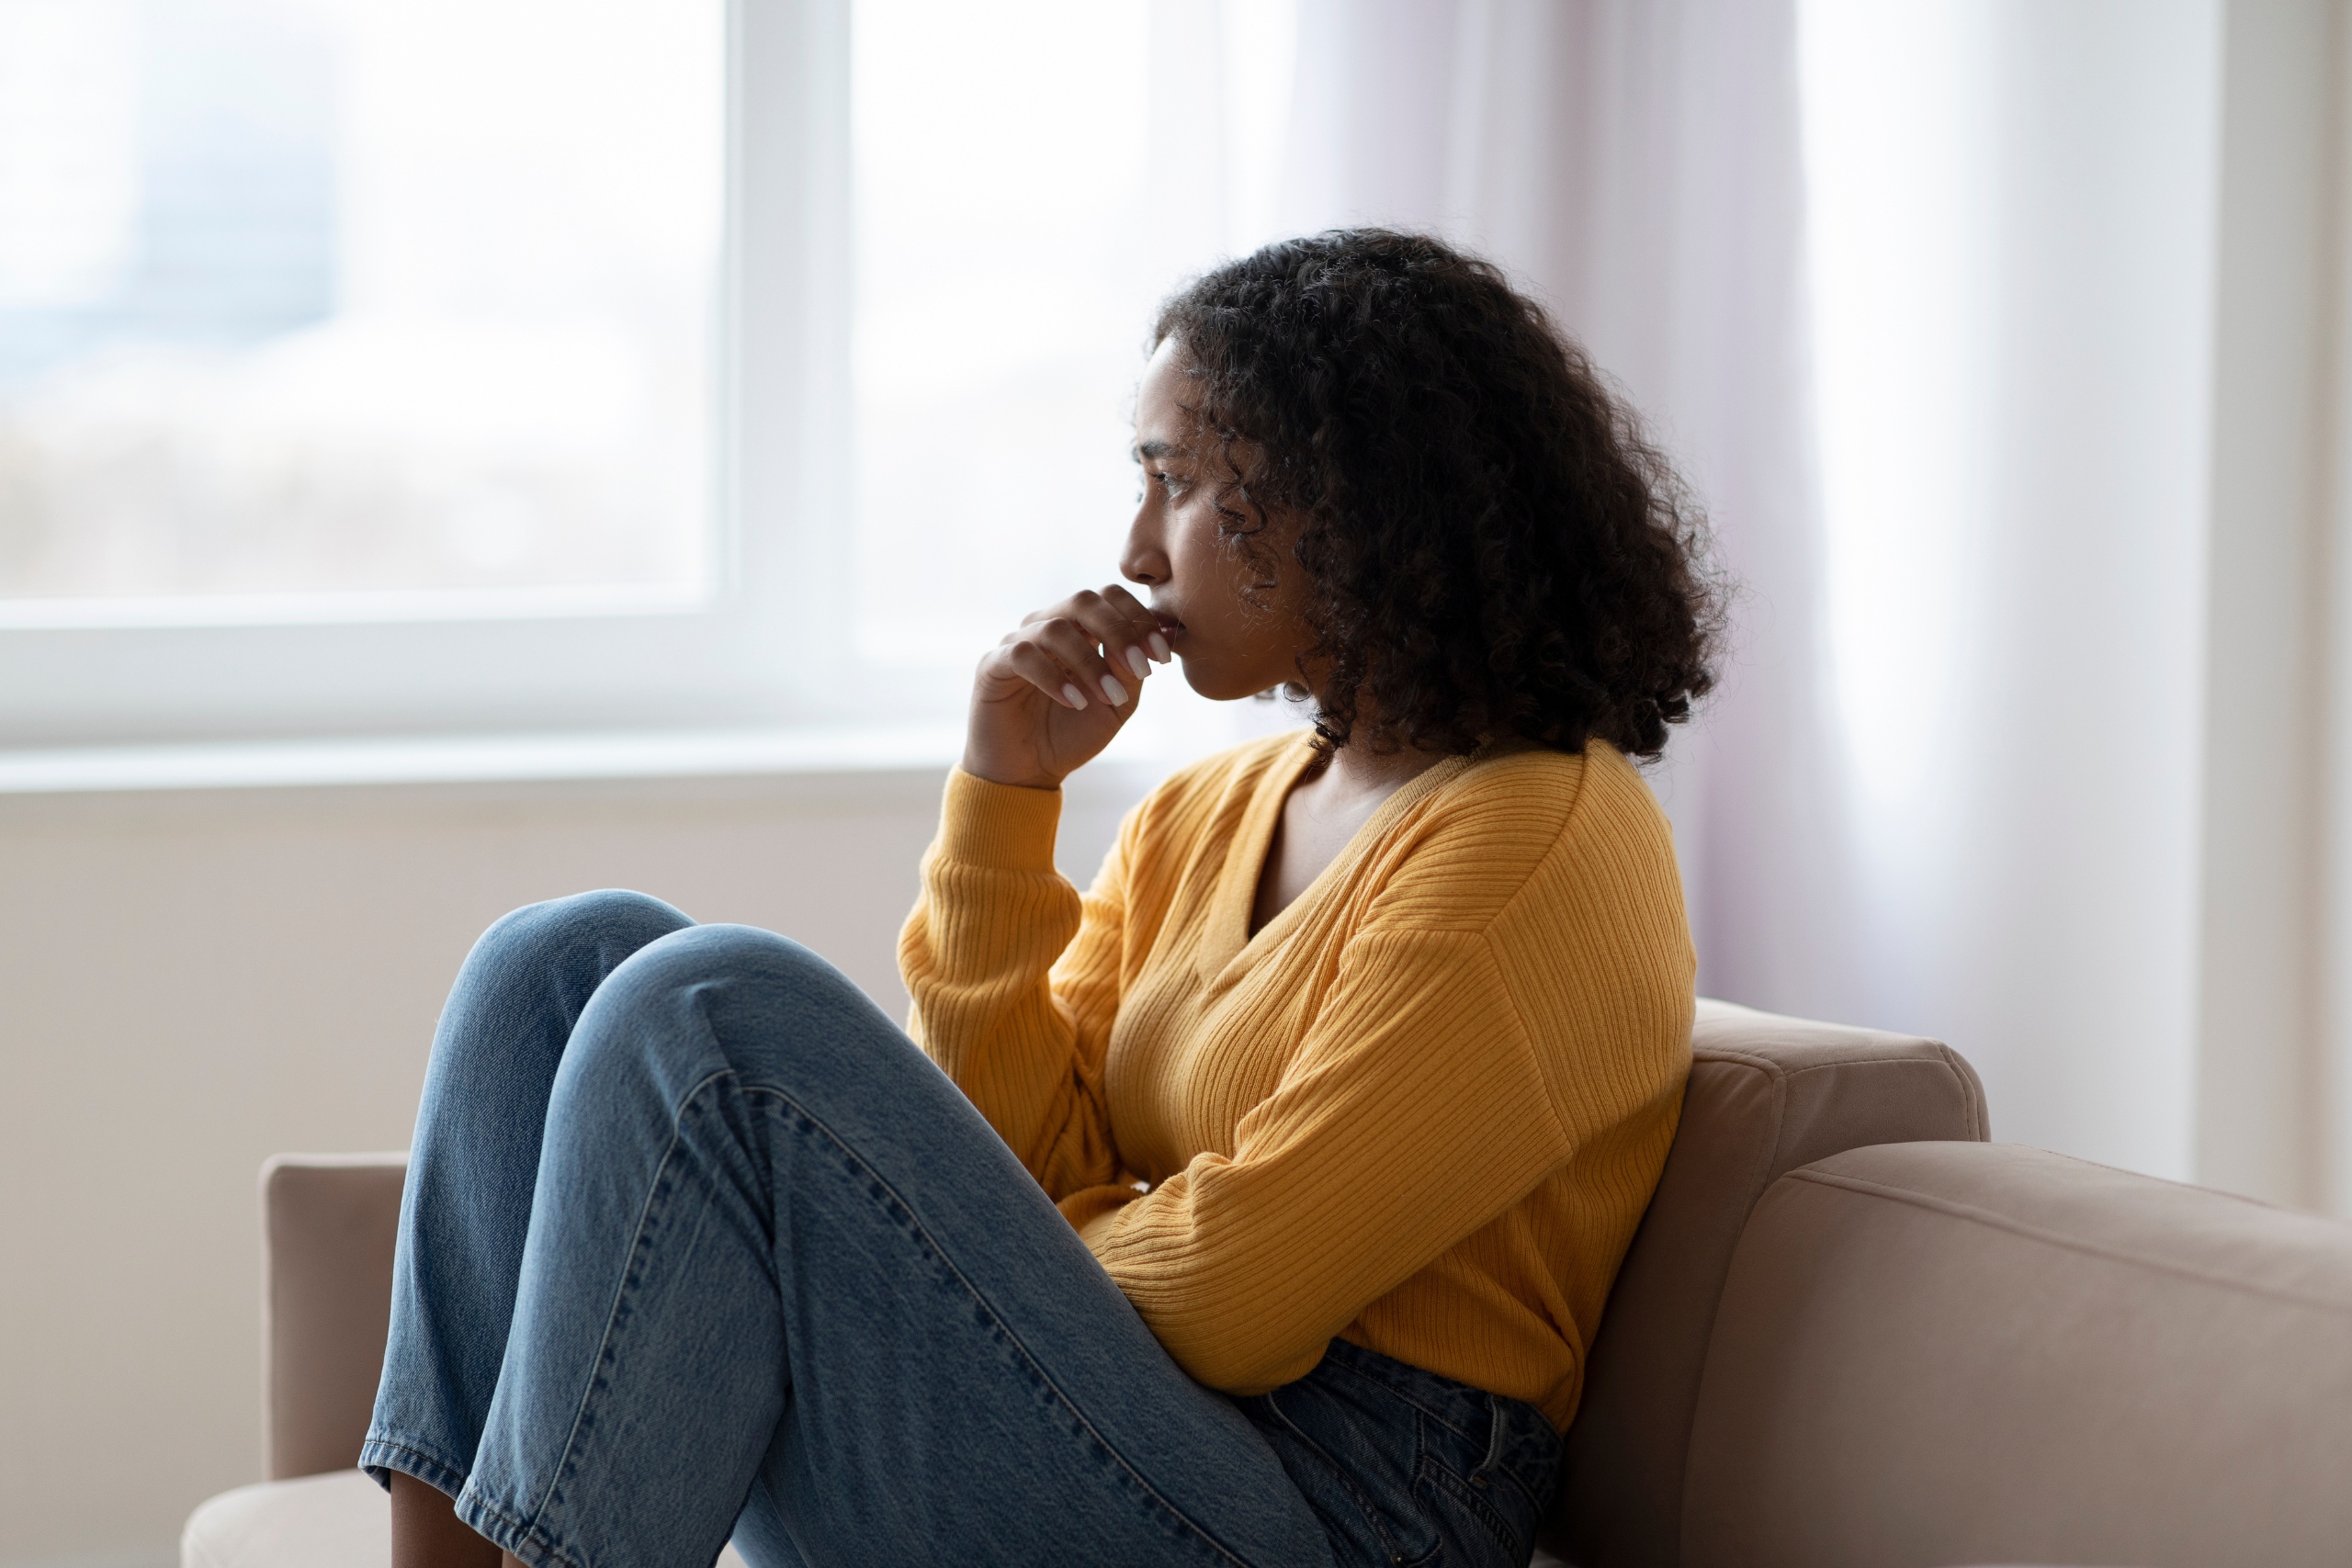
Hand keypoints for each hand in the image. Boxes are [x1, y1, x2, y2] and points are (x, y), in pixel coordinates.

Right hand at [963, 585, 1173, 788]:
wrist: (1029, 773)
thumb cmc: (1072, 734)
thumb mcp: (1116, 704)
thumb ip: (1131, 670)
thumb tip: (1159, 635)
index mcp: (1079, 630)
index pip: (1109, 598)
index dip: (1140, 621)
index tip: (1162, 657)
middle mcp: (1047, 627)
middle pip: (1083, 600)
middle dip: (1119, 631)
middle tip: (1141, 668)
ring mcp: (1017, 643)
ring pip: (1055, 628)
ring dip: (1090, 663)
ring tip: (1109, 697)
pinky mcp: (993, 665)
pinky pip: (1023, 655)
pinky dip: (1054, 677)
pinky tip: (1075, 702)